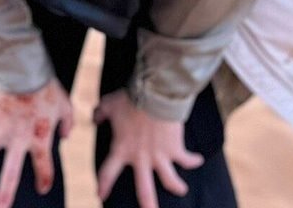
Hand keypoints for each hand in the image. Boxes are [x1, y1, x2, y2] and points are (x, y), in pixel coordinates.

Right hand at [0, 79, 73, 207]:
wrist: (27, 71)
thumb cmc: (48, 89)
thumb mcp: (66, 107)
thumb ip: (68, 124)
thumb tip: (64, 135)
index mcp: (40, 140)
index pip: (44, 168)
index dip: (43, 180)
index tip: (41, 188)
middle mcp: (19, 139)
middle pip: (11, 172)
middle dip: (5, 193)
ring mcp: (2, 128)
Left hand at [94, 89, 204, 207]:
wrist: (155, 95)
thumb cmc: (130, 99)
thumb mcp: (108, 104)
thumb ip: (100, 113)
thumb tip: (95, 118)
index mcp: (122, 149)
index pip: (108, 172)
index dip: (104, 185)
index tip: (101, 195)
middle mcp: (141, 158)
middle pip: (144, 190)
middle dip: (147, 205)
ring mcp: (160, 156)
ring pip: (170, 181)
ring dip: (177, 187)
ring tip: (181, 190)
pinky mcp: (176, 149)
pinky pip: (187, 160)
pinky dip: (194, 160)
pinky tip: (198, 160)